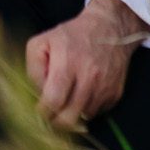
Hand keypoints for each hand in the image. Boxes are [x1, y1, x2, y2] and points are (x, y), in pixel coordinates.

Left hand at [25, 0, 149, 130]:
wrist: (110, 28)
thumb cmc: (72, 35)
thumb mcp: (42, 42)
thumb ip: (34, 69)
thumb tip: (38, 95)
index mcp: (67, 63)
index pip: (54, 101)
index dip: (44, 111)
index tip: (40, 109)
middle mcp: (88, 78)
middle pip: (69, 118)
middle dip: (56, 121)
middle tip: (52, 113)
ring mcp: (104, 88)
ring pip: (83, 118)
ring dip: (73, 113)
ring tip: (69, 97)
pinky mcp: (115, 94)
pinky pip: (97, 113)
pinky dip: (88, 108)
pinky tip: (84, 93)